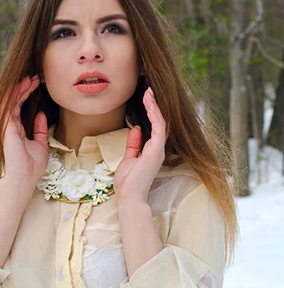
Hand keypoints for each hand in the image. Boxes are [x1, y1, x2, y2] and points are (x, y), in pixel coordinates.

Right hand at [0, 75, 48, 187]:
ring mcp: (6, 126)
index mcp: (17, 130)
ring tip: (30, 78)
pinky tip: (21, 86)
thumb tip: (40, 114)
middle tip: (35, 77)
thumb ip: (39, 129)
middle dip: (24, 88)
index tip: (37, 85)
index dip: (27, 94)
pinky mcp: (6, 127)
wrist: (25, 177)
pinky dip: (14, 95)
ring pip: (11, 101)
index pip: (20, 107)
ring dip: (20, 89)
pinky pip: (8, 106)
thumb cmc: (32, 165)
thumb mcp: (40, 143)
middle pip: (15, 102)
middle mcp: (10, 126)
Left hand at [114, 87, 166, 201]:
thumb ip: (133, 144)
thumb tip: (137, 129)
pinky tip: (149, 103)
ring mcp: (158, 150)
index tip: (146, 99)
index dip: (152, 112)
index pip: (155, 127)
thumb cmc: (128, 182)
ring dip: (154, 106)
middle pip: (160, 122)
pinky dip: (154, 114)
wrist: (129, 196)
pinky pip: (158, 127)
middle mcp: (158, 149)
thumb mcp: (128, 158)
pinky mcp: (156, 151)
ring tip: (148, 93)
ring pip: (160, 122)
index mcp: (152, 151)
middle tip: (149, 91)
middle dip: (155, 106)